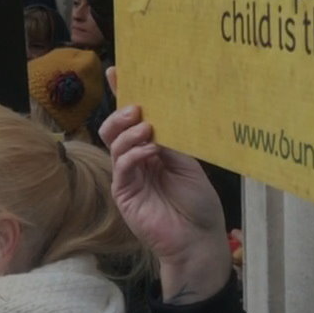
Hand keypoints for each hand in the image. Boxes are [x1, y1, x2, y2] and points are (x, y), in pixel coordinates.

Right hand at [99, 67, 230, 303]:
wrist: (198, 240)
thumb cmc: (199, 206)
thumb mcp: (189, 165)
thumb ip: (171, 143)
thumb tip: (157, 119)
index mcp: (152, 149)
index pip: (133, 120)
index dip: (123, 96)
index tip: (117, 71)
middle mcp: (136, 159)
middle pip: (114, 128)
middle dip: (121, 114)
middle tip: (138, 109)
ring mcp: (128, 176)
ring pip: (114, 144)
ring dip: (128, 132)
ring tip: (146, 128)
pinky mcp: (124, 193)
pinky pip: (122, 167)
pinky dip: (133, 155)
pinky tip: (149, 152)